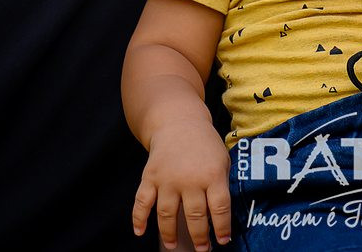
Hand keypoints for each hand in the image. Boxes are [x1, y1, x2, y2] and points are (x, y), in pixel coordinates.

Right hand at [132, 120, 232, 250]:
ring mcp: (167, 179)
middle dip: (199, 237)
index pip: (220, 208)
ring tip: (174, 245)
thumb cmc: (204, 145)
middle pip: (195, 215)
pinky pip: (142, 201)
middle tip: (202, 249)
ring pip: (167, 214)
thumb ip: (220, 186)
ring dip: (170, 233)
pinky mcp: (150, 177)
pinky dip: (138, 218)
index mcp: (212, 174)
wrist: (179, 122)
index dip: (222, 228)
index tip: (223, 241)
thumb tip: (220, 217)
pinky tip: (140, 232)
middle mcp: (189, 178)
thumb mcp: (222, 160)